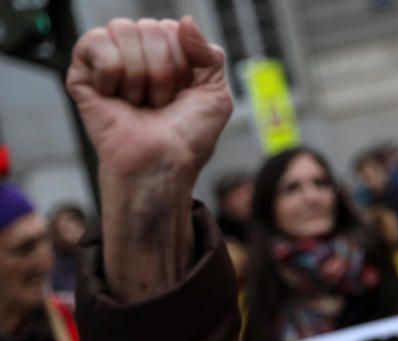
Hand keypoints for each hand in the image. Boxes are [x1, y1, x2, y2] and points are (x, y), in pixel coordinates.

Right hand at [67, 16, 231, 178]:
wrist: (161, 163)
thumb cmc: (187, 138)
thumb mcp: (216, 95)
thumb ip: (209, 54)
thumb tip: (185, 20)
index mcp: (168, 55)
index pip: (173, 28)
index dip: (182, 63)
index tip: (181, 94)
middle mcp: (138, 54)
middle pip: (149, 27)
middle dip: (162, 70)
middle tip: (159, 102)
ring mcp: (109, 62)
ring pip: (122, 29)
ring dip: (138, 74)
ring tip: (138, 102)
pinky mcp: (82, 72)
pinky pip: (95, 41)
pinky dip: (111, 71)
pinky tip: (113, 95)